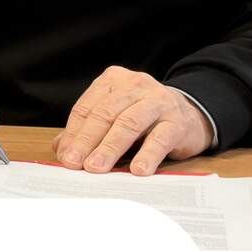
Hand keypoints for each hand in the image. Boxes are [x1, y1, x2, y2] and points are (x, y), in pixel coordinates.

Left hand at [54, 66, 212, 175]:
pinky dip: (147, 155)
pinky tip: (137, 170)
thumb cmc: (144, 117)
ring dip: (110, 148)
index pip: (87, 107)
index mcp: (113, 80)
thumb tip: (62, 148)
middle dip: (86, 141)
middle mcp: (135, 85)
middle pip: (105, 114)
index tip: (65, 155)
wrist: (190, 114)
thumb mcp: (114, 117)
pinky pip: (159, 138)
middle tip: (75, 163)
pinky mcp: (177, 121)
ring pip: (128, 123)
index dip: (74, 133)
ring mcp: (158, 100)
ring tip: (96, 168)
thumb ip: (88, 129)